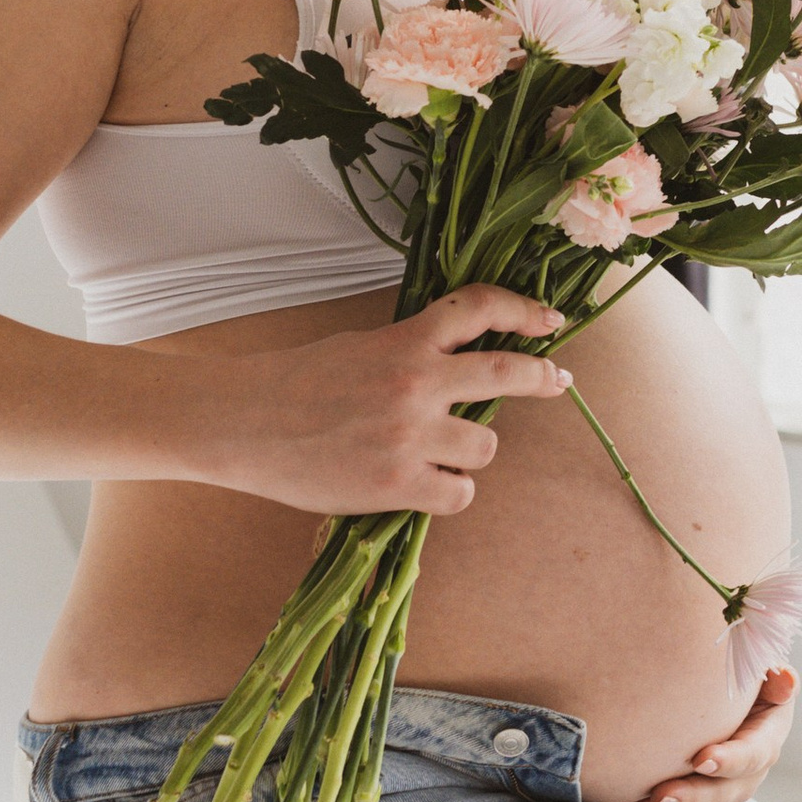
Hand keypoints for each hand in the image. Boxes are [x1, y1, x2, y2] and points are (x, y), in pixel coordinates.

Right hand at [182, 285, 574, 516]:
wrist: (243, 422)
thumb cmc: (296, 384)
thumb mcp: (360, 348)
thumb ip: (410, 353)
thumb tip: (458, 371)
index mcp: (405, 341)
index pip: (478, 308)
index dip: (523, 309)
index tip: (550, 319)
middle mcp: (416, 383)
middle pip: (507, 372)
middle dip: (542, 376)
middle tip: (558, 380)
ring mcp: (409, 435)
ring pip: (486, 446)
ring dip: (474, 453)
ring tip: (445, 456)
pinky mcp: (397, 484)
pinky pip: (459, 494)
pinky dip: (451, 492)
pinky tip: (429, 487)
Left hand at [629, 668, 796, 801]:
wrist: (714, 685)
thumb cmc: (734, 666)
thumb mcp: (755, 663)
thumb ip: (769, 673)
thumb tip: (785, 679)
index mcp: (768, 732)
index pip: (755, 752)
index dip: (732, 759)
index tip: (701, 759)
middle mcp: (752, 767)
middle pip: (730, 791)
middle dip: (694, 797)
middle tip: (659, 795)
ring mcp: (728, 786)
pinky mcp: (704, 798)